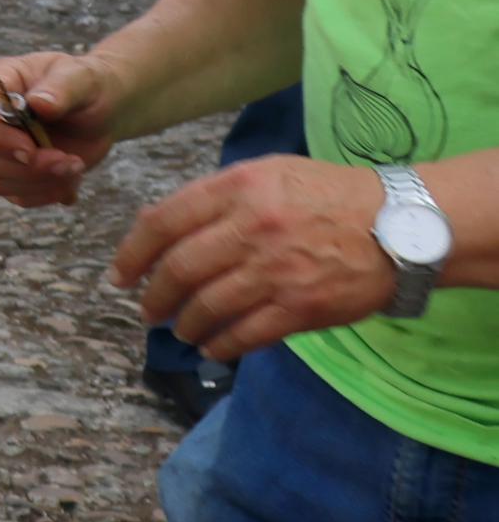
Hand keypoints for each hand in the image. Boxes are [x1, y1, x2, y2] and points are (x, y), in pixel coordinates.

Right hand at [0, 49, 121, 205]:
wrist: (101, 109)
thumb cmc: (88, 85)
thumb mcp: (82, 78)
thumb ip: (61, 88)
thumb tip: (39, 103)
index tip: (32, 151)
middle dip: (27, 168)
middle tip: (69, 161)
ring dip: (41, 182)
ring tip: (77, 166)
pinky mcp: (12, 174)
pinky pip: (17, 195)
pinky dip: (47, 193)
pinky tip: (71, 178)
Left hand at [113, 157, 400, 359]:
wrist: (402, 225)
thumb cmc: (327, 196)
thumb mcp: (268, 174)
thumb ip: (215, 197)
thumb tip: (159, 226)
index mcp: (238, 189)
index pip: (162, 222)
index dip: (131, 254)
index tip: (119, 275)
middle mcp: (252, 228)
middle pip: (178, 269)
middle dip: (153, 296)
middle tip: (147, 310)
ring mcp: (276, 270)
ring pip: (206, 306)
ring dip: (184, 324)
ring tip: (179, 329)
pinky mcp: (301, 307)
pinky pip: (244, 334)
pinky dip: (219, 345)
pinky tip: (211, 348)